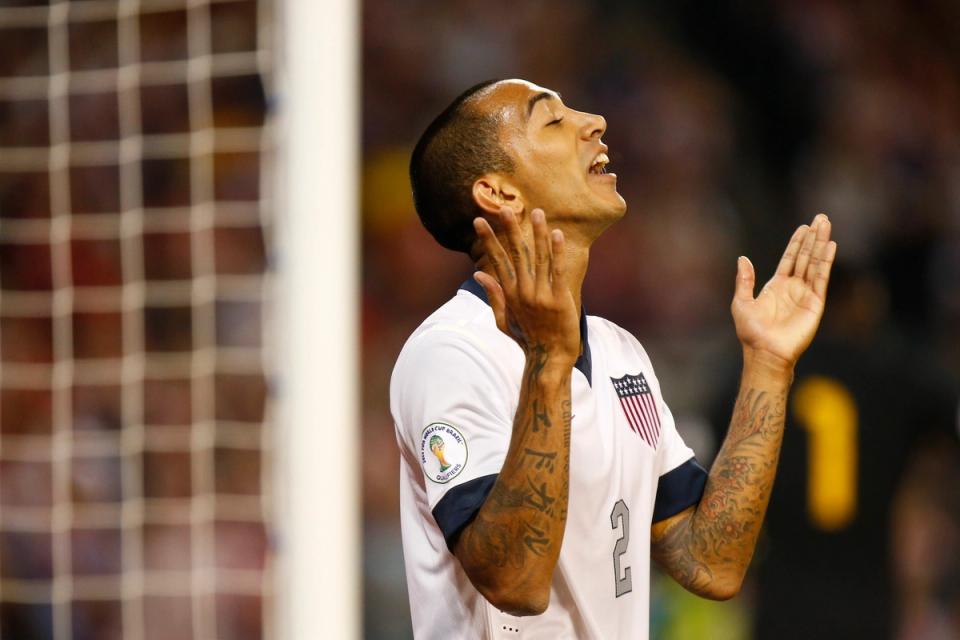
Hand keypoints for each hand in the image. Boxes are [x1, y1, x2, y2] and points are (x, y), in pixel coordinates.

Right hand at [473, 207, 579, 364]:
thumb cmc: (527, 339)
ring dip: (537, 233)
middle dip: (509, 230)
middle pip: (516, 254)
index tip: (479, 221)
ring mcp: (540, 295)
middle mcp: (523, 292)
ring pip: (538, 258)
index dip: (488, 240)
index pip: (496, 260)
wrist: (549, 358)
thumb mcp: (503, 319)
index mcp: (509, 294)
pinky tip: (557, 235)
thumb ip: (493, 295)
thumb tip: (478, 274)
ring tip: (536, 213)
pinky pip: (557, 271)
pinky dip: (557, 252)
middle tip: (504, 209)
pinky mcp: (559, 299)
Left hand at [731, 213, 836, 369]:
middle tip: (821, 218)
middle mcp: (793, 288)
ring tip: (826, 225)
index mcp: (777, 286)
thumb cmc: (751, 332)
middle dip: (812, 237)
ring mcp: (806, 294)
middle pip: (806, 257)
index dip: (797, 243)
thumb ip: (744, 280)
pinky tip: (830, 246)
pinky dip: (826, 261)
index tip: (804, 227)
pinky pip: (821, 278)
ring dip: (821, 244)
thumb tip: (742, 258)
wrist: (764, 352)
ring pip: (815, 263)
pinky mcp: (815, 303)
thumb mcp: (741, 302)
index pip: (790, 259)